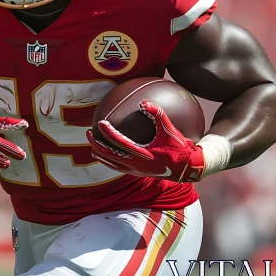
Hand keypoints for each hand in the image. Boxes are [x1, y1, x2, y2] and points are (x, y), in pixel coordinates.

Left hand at [87, 100, 204, 181]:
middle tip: (89, 133)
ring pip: (111, 164)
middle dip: (96, 144)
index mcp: (142, 155)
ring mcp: (135, 171)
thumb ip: (158, 115)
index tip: (100, 122)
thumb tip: (144, 102)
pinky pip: (117, 168)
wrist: (186, 169)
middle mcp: (135, 165)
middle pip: (109, 155)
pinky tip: (107, 154)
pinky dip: (109, 161)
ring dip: (100, 154)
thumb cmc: (179, 148)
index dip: (108, 132)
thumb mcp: (170, 130)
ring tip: (92, 145)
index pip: (119, 142)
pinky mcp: (137, 174)